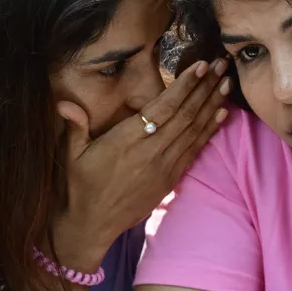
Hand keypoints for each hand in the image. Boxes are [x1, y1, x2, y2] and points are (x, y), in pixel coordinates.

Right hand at [50, 59, 231, 271]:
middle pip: (185, 114)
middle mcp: (151, 152)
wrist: (92, 226)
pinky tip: (222, 114)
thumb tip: (64, 103)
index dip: (184, 86)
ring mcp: (164, 166)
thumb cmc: (80, 186)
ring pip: (194, 130)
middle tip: (222, 65)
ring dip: (212, 104)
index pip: (163, 108)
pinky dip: (210, 130)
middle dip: (206, 88)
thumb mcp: (71, 156)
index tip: (200, 66)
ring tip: (227, 83)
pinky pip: (194, 149)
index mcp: (127, 141)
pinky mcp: (171, 178)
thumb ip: (73, 127)